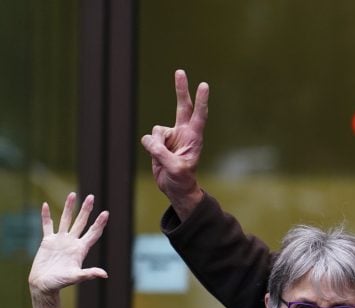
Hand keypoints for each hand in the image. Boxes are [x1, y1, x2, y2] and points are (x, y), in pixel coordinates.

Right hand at [29, 193, 108, 297]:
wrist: (44, 285)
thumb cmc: (60, 283)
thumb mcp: (76, 277)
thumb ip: (89, 274)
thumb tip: (105, 274)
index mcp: (81, 249)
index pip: (93, 233)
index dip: (99, 223)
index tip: (106, 213)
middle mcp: (72, 242)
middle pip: (81, 222)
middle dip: (86, 210)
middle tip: (91, 196)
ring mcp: (60, 240)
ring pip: (65, 220)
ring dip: (68, 208)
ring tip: (72, 194)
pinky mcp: (47, 241)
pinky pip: (47, 226)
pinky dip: (46, 216)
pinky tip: (45, 205)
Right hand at [140, 69, 208, 219]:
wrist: (175, 187)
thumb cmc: (182, 180)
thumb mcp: (176, 169)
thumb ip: (163, 154)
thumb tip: (150, 140)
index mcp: (194, 138)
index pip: (199, 115)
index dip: (201, 101)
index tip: (204, 85)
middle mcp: (183, 133)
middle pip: (182, 106)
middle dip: (181, 89)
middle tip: (180, 71)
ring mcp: (171, 136)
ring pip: (157, 130)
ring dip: (156, 144)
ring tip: (164, 158)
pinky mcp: (159, 141)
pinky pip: (149, 139)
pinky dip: (150, 147)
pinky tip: (157, 157)